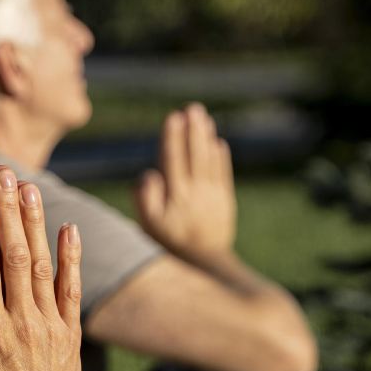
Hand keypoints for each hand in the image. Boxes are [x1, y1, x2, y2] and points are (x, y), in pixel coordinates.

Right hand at [0, 165, 83, 370]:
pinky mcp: (70, 334)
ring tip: (27, 186)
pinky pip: (71, 289)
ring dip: (34, 223)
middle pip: (11, 253)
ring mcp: (49, 325)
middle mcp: (21, 320)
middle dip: (4, 209)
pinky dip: (70, 258)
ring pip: (40, 263)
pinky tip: (67, 229)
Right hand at [133, 102, 236, 259]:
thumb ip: (145, 197)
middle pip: (194, 155)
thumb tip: (149, 173)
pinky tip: (218, 142)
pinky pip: (223, 174)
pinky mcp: (225, 200)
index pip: (173, 160)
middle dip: (193, 130)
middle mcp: (196, 192)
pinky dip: (221, 158)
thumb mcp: (148, 223)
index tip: (173, 117)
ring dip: (206, 138)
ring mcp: (213, 195)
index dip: (173, 138)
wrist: (201, 261)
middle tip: (193, 109)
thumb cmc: (168, 241)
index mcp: (176, 195)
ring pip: (210, 161)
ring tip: (204, 118)